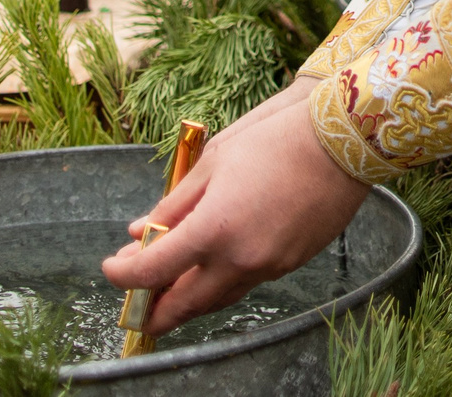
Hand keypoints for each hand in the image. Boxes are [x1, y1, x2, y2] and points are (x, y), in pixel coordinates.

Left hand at [101, 81, 369, 334]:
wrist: (341, 141)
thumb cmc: (274, 141)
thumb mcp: (212, 164)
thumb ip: (173, 205)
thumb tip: (140, 232)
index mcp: (213, 229)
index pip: (152, 270)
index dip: (123, 274)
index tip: (111, 268)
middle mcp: (239, 258)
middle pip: (184, 304)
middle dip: (154, 310)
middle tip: (136, 308)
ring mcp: (268, 265)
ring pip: (218, 299)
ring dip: (189, 300)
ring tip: (171, 290)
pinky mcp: (291, 263)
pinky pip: (246, 283)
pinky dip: (223, 282)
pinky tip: (214, 266)